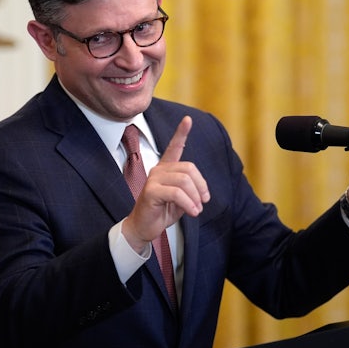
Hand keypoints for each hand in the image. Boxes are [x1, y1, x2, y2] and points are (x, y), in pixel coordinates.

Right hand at [122, 116, 210, 252]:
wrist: (144, 228)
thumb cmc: (162, 212)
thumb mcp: (181, 200)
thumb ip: (190, 190)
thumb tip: (202, 193)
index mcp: (166, 169)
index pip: (174, 147)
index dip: (181, 133)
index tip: (188, 119)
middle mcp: (158, 170)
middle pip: (189, 168)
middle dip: (201, 186)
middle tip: (204, 201)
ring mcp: (153, 179)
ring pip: (184, 181)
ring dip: (195, 198)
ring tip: (197, 210)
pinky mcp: (151, 191)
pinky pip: (177, 193)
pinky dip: (188, 203)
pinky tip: (192, 212)